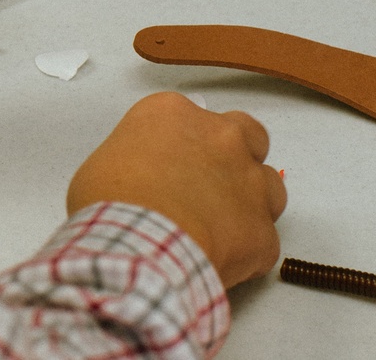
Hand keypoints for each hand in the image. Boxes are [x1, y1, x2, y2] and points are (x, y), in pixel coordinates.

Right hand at [66, 92, 285, 287]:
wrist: (135, 245)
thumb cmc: (109, 202)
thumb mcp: (106, 160)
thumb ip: (136, 158)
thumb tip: (143, 183)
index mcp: (176, 113)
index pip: (195, 117)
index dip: (189, 144)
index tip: (176, 165)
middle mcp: (220, 137)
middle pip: (249, 135)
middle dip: (238, 156)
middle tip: (212, 185)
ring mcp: (249, 183)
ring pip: (269, 186)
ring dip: (252, 202)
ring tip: (221, 228)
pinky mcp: (262, 231)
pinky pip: (264, 241)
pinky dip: (249, 252)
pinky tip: (220, 261)